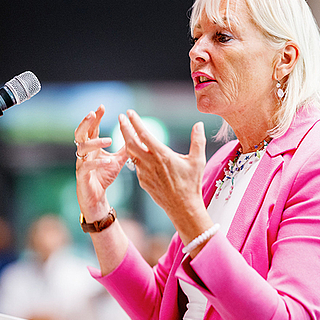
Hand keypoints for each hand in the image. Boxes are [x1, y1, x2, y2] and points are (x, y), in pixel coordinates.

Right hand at [74, 105, 126, 220]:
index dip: (95, 118)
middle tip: (92, 114)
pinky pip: (86, 166)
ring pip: (82, 148)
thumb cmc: (104, 176)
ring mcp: (81, 163)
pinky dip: (97, 162)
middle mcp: (84, 153)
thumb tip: (136, 136)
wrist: (97, 197)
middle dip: (86, 123)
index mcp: (91, 147)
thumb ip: (125, 149)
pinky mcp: (82, 175)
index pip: (92, 129)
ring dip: (95, 142)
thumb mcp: (117, 160)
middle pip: (80, 134)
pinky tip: (108, 161)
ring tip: (109, 140)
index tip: (101, 107)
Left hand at [118, 109, 211, 241]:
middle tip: (120, 117)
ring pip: (131, 154)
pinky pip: (136, 165)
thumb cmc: (191, 184)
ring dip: (127, 141)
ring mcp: (144, 173)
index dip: (135, 122)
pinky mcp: (143, 181)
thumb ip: (198, 140)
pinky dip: (135, 156)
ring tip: (126, 131)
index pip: (144, 134)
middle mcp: (150, 163)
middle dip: (124, 128)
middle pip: (131, 142)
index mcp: (162, 155)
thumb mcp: (198, 161)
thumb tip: (199, 124)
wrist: (182, 207)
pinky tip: (137, 152)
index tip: (129, 113)